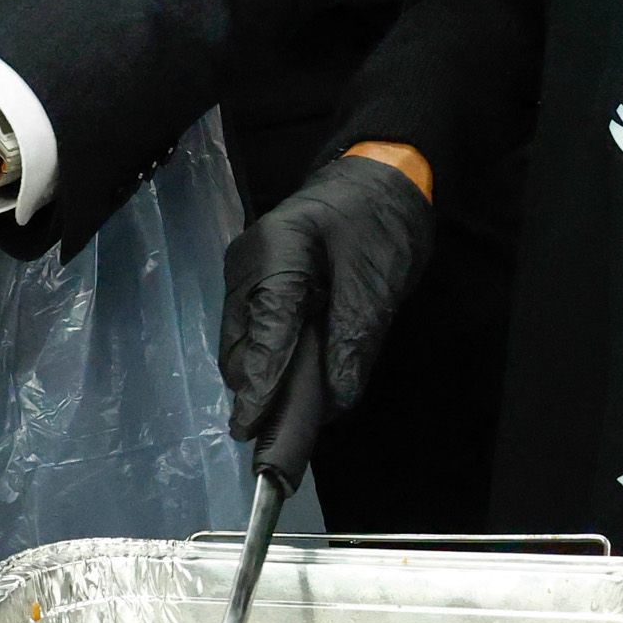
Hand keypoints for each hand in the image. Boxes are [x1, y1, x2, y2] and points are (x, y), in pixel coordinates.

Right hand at [220, 150, 440, 484]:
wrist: (378, 175)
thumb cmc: (380, 217)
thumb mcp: (378, 279)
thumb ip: (355, 337)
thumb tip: (338, 398)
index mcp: (277, 252)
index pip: (266, 331)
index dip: (261, 386)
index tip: (251, 428)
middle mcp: (249, 266)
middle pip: (243, 347)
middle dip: (258, 394)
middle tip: (276, 446)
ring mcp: (247, 277)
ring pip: (244, 348)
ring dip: (265, 383)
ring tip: (286, 426)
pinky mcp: (256, 288)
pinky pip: (257, 337)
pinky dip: (273, 365)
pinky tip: (293, 389)